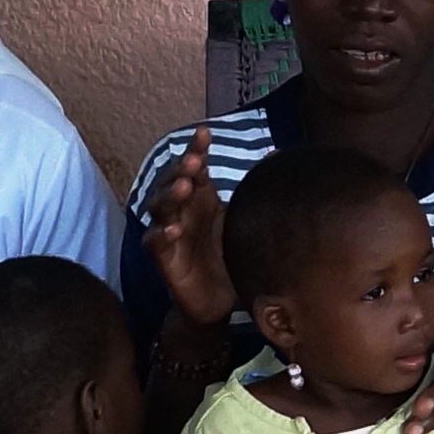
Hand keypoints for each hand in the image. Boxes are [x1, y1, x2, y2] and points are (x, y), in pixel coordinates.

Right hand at [139, 128, 237, 327]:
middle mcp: (183, 210)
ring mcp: (170, 233)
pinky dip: (162, 234)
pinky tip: (173, 229)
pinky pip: (154, 243)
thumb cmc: (231, 255)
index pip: (194, 166)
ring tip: (185, 188)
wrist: (221, 301)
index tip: (204, 132)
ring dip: (170, 195)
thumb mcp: (245, 220)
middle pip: (172, 181)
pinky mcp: (164, 259)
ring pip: (160, 207)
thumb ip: (256, 190)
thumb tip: (278, 155)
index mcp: (201, 197)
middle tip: (195, 162)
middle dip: (181, 169)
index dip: (196, 148)